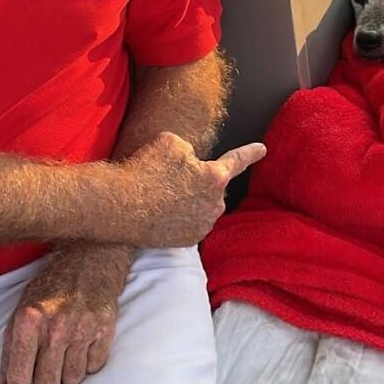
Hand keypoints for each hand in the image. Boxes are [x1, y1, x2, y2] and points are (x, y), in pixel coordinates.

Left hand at [0, 241, 131, 383]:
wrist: (89, 258)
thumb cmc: (52, 288)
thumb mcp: (22, 314)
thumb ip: (10, 356)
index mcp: (29, 320)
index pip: (19, 377)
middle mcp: (56, 325)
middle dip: (45, 377)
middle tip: (48, 357)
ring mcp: (83, 327)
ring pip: (73, 378)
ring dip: (68, 368)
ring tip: (68, 344)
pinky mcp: (106, 327)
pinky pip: (94, 367)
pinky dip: (88, 359)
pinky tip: (84, 338)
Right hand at [120, 132, 265, 246]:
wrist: (121, 205)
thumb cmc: (146, 169)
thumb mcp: (171, 142)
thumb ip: (190, 151)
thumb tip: (189, 162)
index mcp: (214, 178)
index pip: (237, 161)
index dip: (250, 153)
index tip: (263, 149)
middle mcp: (214, 205)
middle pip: (213, 187)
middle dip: (198, 181)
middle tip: (171, 177)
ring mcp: (201, 226)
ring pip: (201, 206)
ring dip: (188, 199)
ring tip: (161, 193)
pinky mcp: (186, 241)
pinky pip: (189, 222)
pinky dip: (179, 216)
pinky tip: (160, 210)